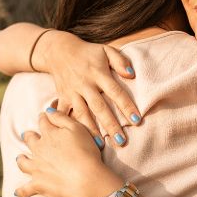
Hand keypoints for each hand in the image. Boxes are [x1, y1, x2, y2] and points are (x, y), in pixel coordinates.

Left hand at [14, 111, 123, 196]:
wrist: (86, 180)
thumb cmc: (86, 153)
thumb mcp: (78, 129)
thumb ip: (61, 118)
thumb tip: (48, 111)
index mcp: (49, 134)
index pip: (43, 121)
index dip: (44, 118)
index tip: (44, 116)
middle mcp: (39, 149)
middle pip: (30, 140)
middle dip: (29, 136)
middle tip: (28, 135)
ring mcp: (36, 167)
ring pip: (23, 161)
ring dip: (22, 159)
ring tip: (21, 158)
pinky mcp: (37, 185)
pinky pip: (25, 189)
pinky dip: (21, 191)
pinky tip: (17, 193)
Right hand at [41, 31, 142, 146]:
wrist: (59, 51)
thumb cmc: (89, 53)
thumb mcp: (106, 50)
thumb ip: (120, 61)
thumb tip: (132, 74)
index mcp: (98, 73)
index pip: (115, 92)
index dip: (126, 106)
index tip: (137, 120)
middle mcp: (85, 85)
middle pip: (100, 107)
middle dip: (111, 125)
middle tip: (121, 141)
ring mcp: (72, 92)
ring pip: (83, 114)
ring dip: (92, 130)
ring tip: (101, 145)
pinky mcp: (62, 98)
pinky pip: (65, 114)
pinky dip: (69, 126)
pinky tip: (76, 139)